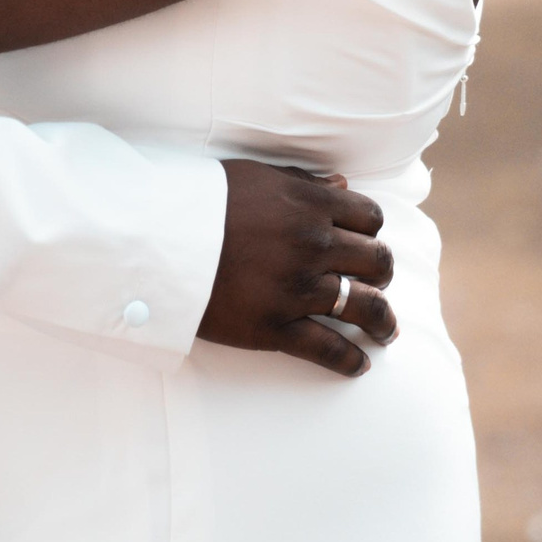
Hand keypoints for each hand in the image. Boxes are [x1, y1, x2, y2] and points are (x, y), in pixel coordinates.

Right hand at [199, 159, 396, 376]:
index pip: (370, 218)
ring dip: (383, 321)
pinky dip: (351, 360)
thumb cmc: (199, 201)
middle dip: (382, 274)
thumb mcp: (253, 176)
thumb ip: (301, 182)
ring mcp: (297, 289)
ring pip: (365, 307)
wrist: (155, 239)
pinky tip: (359, 364)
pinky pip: (329, 349)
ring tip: (386, 331)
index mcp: (309, 205)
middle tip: (376, 283)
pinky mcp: (276, 327)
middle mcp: (313, 246)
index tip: (366, 243)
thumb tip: (341, 185)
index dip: (372, 232)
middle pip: (377, 262)